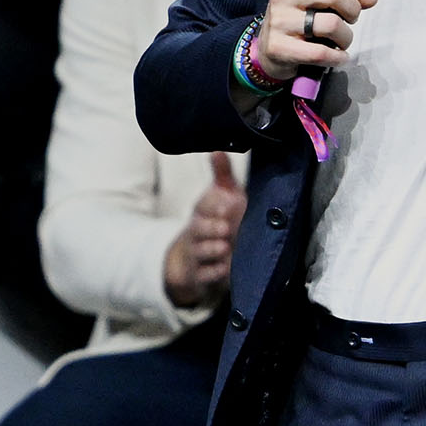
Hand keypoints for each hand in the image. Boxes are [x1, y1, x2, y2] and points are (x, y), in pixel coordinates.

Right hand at [163, 156, 247, 307]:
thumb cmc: (216, 221)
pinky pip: (204, 276)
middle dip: (211, 227)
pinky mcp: (202, 275)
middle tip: (226, 228)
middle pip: (199, 228)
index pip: (204, 205)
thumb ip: (222, 175)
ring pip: (201, 252)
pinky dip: (213, 274)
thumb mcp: (222, 197)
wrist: (196, 259)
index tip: (229, 202)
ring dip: (212, 250)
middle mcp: (198, 233)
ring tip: (224, 248)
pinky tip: (224, 270)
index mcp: (203, 212)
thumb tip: (218, 150)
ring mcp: (199, 255)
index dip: (214, 204)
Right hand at [256, 0, 376, 80]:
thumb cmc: (298, 19)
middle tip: (349, 19)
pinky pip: (321, 53)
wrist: (269, 50)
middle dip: (353, 10)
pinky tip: (338, 57)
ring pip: (331, 25)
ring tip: (341, 40)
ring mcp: (279, 20)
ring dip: (346, 37)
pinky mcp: (279, 47)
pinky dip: (337, 57)